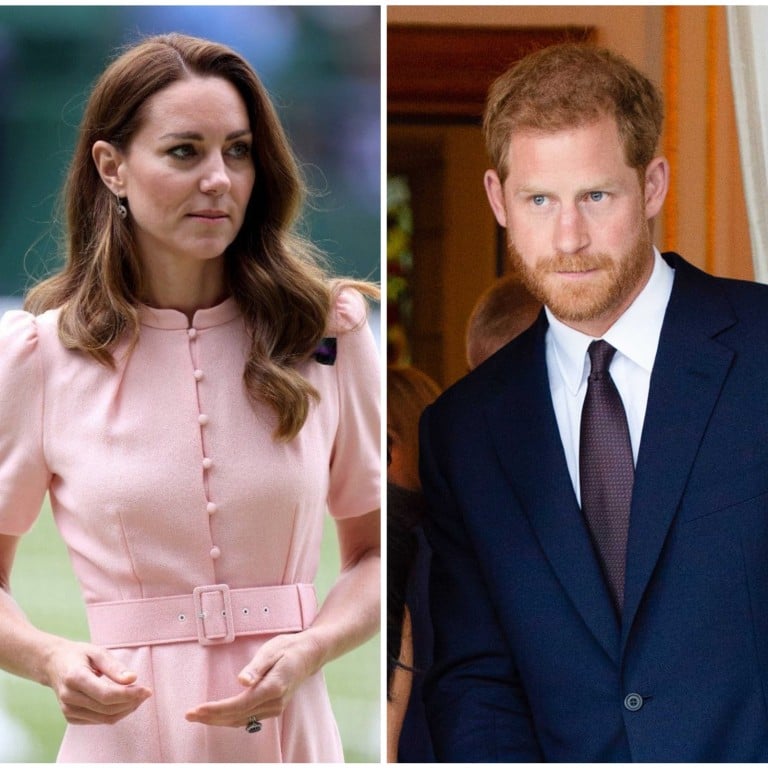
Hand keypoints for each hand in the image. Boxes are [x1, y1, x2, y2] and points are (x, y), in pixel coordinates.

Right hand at [44, 638, 151, 724]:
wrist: (53, 664)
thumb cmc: (79, 655)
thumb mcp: (97, 652)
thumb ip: (115, 667)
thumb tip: (133, 679)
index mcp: (75, 678)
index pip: (106, 694)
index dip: (129, 695)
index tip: (147, 690)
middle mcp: (69, 697)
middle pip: (107, 708)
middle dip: (131, 702)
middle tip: (145, 692)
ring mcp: (68, 709)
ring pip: (104, 718)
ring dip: (126, 710)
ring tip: (138, 697)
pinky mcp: (70, 717)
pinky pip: (98, 720)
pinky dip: (115, 713)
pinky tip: (124, 702)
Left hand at [185, 631, 322, 727]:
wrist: (309, 654)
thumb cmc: (289, 648)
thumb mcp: (271, 650)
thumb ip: (256, 667)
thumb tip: (241, 681)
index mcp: (273, 688)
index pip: (239, 705)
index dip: (216, 710)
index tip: (197, 709)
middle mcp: (274, 702)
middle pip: (237, 716)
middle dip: (211, 718)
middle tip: (189, 715)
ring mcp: (275, 708)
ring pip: (242, 720)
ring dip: (219, 720)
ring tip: (198, 716)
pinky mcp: (274, 708)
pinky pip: (248, 718)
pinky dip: (230, 719)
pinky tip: (218, 716)